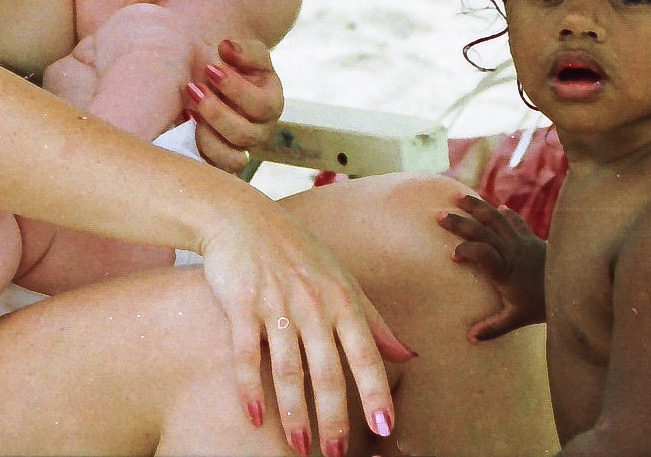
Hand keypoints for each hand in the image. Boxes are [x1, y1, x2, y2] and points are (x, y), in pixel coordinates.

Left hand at [187, 38, 283, 172]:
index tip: (210, 68)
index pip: (262, 105)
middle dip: (216, 112)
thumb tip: (227, 47)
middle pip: (245, 135)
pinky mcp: (220, 161)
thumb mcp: (242, 53)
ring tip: (189, 110)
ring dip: (207, 136)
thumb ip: (242, 50)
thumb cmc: (232, 66)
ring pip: (233, 159)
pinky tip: (186, 126)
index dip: (236, 89)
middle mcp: (260, 132)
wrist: (216, 81)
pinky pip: (215, 170)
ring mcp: (240, 150)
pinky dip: (200, 150)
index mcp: (270, 104)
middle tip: (193, 88)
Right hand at [198, 191, 412, 455]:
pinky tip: (255, 417)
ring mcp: (276, 305)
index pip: (364, 352)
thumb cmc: (297, 251)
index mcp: (341, 299)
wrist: (241, 217)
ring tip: (299, 445)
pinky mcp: (241, 306)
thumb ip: (375, 320)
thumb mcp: (342, 279)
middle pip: (327, 370)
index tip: (386, 427)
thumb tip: (409, 356)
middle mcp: (312, 304)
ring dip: (294, 412)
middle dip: (333, 416)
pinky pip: (247, 355)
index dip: (375, 391)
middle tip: (334, 455)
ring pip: (288, 369)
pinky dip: (251, 388)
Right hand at [438, 191, 546, 341]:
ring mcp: (521, 241)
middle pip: (484, 231)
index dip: (466, 251)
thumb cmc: (542, 304)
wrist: (575, 287)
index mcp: (505, 270)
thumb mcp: (517, 319)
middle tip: (439, 215)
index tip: (453, 255)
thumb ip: (493, 327)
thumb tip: (470, 337)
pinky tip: (498, 208)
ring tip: (459, 196)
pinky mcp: (531, 238)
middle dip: (460, 223)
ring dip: (477, 207)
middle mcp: (511, 252)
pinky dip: (507, 214)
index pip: (482, 253)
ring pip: (497, 219)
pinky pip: (517, 221)